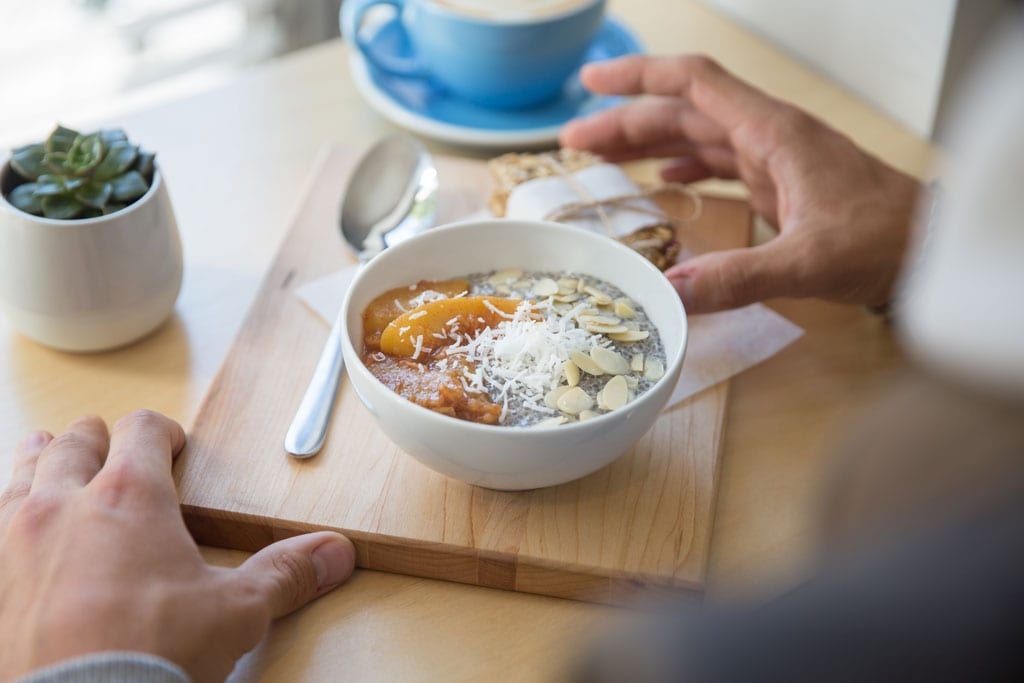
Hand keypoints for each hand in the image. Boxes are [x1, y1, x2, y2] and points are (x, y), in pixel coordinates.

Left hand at [0, 411, 354, 681]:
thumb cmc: (152, 655)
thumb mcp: (236, 612)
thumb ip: (285, 573)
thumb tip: (335, 552)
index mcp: (129, 496)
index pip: (141, 430)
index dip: (161, 431)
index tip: (172, 446)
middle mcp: (64, 505)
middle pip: (74, 442)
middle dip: (96, 439)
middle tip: (109, 447)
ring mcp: (15, 542)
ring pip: (20, 473)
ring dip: (39, 462)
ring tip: (47, 457)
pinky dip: (7, 518)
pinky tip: (16, 533)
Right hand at [560, 55, 922, 312]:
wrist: (934, 251)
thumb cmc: (886, 242)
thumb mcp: (809, 263)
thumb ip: (738, 277)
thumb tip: (668, 295)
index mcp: (773, 132)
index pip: (693, 84)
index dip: (638, 77)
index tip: (590, 81)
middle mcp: (770, 136)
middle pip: (684, 112)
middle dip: (626, 121)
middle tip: (573, 143)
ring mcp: (777, 159)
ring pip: (699, 136)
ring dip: (649, 142)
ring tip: (601, 157)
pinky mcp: (783, 185)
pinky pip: (722, 163)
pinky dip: (687, 166)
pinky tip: (664, 179)